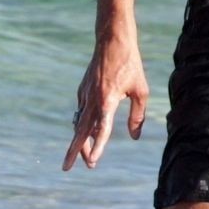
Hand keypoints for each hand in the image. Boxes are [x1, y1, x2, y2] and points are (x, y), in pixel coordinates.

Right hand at [64, 34, 148, 170]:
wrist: (112, 40)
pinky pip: (80, 111)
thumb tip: (134, 137)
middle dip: (74, 150)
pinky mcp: (82, 89)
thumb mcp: (141, 90)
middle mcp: (92, 99)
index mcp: (107, 100)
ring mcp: (84, 94)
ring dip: (78, 140)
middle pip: (80, 130)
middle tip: (67, 168)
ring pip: (79, 122)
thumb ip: (137, 115)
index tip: (93, 161)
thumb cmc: (130, 65)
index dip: (97, 147)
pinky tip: (84, 132)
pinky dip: (82, 124)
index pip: (102, 129)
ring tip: (81, 157)